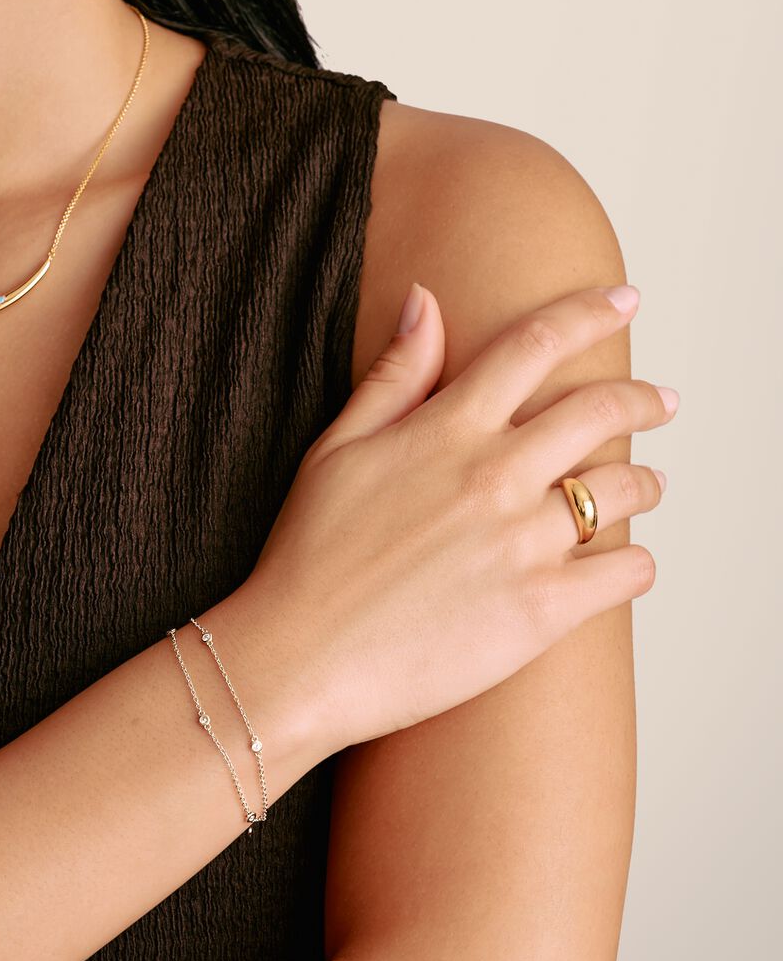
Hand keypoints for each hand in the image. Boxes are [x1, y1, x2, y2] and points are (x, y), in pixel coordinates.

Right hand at [242, 283, 675, 749]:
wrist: (300, 659)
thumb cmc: (308, 558)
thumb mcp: (335, 450)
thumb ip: (392, 376)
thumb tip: (425, 301)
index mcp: (447, 431)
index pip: (535, 345)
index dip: (589, 313)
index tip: (622, 302)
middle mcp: (495, 476)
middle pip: (601, 411)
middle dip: (643, 398)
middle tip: (661, 401)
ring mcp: (523, 544)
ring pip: (625, 491)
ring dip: (645, 482)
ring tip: (647, 486)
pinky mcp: (541, 611)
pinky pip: (626, 572)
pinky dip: (637, 563)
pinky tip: (625, 562)